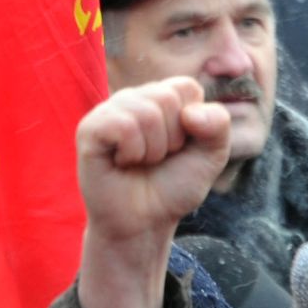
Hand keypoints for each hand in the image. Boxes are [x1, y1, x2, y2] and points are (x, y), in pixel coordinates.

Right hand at [76, 77, 231, 244]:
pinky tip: (122, 162)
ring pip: (146, 113)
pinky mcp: (89, 129)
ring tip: (141, 161)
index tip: (181, 146)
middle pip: (167, 98)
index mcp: (161, 98)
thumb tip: (191, 113)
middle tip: (159, 158)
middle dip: (173, 138)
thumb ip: (218, 126)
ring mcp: (108, 111)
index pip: (187, 87)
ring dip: (154, 149)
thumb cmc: (174, 185)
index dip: (194, 122)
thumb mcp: (211, 156)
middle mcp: (133, 98)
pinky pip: (122, 126)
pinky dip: (133, 152)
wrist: (146, 221)